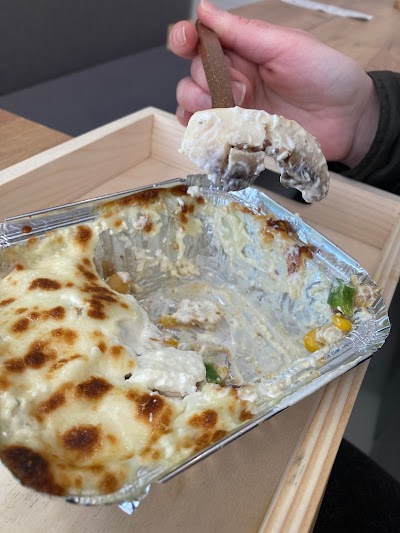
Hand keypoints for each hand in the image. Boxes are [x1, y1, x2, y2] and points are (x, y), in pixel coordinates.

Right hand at [169, 0, 378, 166]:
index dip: (185, 38)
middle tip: (239, 87)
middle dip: (203, 79)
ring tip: (232, 109)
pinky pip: (206, 133)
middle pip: (191, 74)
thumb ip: (244, 32)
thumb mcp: (286, 46)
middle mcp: (233, 77)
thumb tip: (205, 9)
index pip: (201, 40)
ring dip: (199, 104)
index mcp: (243, 49)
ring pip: (191, 104)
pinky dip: (203, 131)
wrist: (347, 121)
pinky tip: (219, 129)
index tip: (187, 40)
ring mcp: (233, 108)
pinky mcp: (237, 135)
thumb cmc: (326, 76)